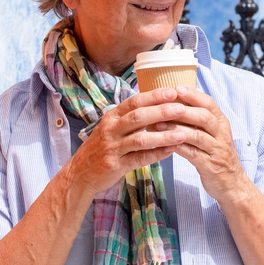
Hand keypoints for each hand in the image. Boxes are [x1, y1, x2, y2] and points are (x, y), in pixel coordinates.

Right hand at [67, 87, 187, 198]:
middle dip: (162, 111)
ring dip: (163, 136)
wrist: (80, 173)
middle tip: (182, 108)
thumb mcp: (111, 127)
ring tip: (182, 133)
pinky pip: (139, 158)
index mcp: (111, 116)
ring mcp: (112, 147)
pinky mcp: (115, 165)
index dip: (153, 96)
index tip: (173, 91)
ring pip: (140, 139)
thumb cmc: (101, 148)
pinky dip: (156, 154)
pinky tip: (171, 152)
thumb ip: (130, 118)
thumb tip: (156, 104)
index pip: (134, 101)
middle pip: (138, 116)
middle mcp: (110, 129)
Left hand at [170, 85, 251, 204]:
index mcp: (221, 122)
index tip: (175, 87)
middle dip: (183, 109)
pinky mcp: (210, 165)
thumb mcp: (211, 134)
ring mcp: (217, 150)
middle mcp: (221, 134)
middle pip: (204, 116)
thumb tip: (173, 102)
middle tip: (164, 104)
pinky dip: (178, 148)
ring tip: (158, 124)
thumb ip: (197, 119)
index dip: (193, 95)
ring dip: (176, 129)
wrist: (232, 184)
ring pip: (197, 135)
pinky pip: (193, 154)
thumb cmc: (215, 154)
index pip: (209, 103)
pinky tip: (164, 144)